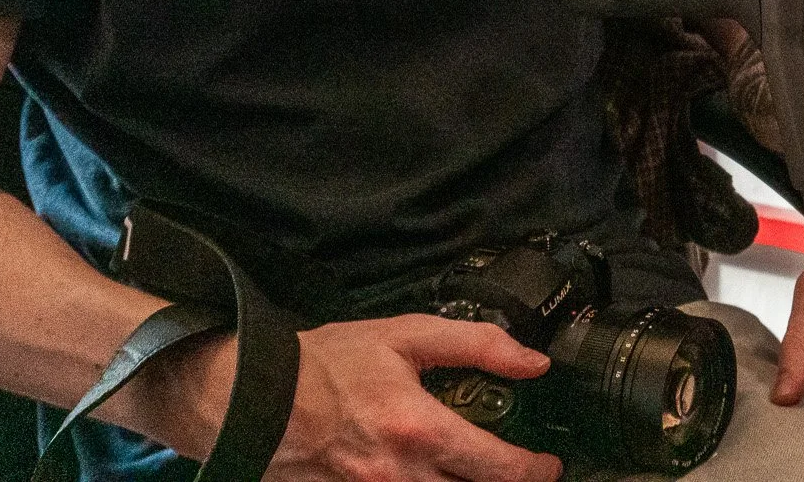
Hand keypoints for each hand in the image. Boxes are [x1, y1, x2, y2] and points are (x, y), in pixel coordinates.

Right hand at [259, 314, 562, 481]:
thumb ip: (477, 346)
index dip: (536, 471)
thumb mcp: (407, 336)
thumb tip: (533, 362)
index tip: (548, 464)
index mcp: (420, 429)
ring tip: (480, 475)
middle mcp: (402, 477)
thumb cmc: (328, 364)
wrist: (255, 396)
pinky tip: (438, 479)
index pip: (499, 468)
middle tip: (523, 474)